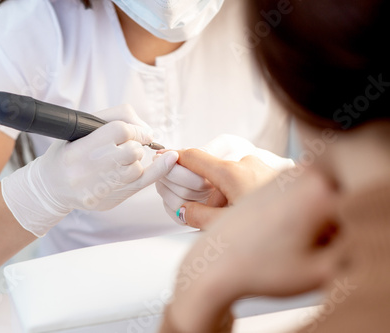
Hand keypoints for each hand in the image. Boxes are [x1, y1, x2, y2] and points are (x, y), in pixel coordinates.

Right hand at [2, 105, 178, 236]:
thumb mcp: (82, 126)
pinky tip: (169, 160)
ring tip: (122, 160)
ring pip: (137, 167)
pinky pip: (142, 184)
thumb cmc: (69, 152)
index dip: (133, 128)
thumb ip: (116, 117)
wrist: (52, 187)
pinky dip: (159, 170)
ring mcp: (100, 188)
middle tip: (127, 146)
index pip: (119, 130)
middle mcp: (88, 170)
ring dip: (136, 160)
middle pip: (131, 150)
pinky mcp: (110, 200)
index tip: (135, 131)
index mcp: (79, 148)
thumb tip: (147, 129)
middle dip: (134, 144)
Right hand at [156, 134, 293, 227]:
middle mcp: (248, 164)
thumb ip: (198, 216)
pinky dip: (246, 193)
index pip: (194, 157)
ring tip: (243, 222)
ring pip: (235, 178)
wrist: (323, 227)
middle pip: (214, 173)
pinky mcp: (279, 174)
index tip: (164, 159)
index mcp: (232, 173)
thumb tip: (184, 209)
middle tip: (215, 218)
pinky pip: (252, 179)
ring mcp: (265, 167)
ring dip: (230, 195)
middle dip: (210, 194)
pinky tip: (257, 215)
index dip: (175, 158)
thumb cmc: (275, 233)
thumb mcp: (226, 229)